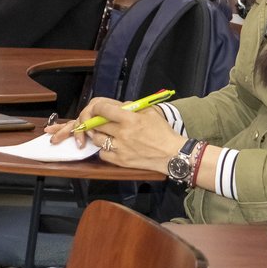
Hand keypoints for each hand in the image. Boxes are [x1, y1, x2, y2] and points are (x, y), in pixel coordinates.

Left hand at [47, 98, 180, 170]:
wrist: (172, 154)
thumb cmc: (163, 132)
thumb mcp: (150, 112)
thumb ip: (132, 107)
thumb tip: (118, 106)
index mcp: (130, 119)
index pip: (103, 109)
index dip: (97, 108)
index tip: (97, 109)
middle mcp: (122, 133)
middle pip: (96, 125)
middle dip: (95, 121)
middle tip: (97, 121)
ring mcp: (120, 148)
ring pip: (96, 139)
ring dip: (97, 135)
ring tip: (104, 133)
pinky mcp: (120, 161)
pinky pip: (102, 154)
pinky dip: (103, 149)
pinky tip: (110, 145)